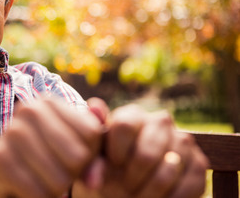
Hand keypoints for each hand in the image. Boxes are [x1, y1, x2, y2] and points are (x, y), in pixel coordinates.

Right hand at [0, 99, 104, 197]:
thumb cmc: (42, 161)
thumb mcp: (72, 154)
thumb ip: (92, 160)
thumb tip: (95, 181)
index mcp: (49, 102)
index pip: (92, 133)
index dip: (89, 155)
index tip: (71, 158)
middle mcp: (30, 109)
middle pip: (78, 157)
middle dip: (72, 175)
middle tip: (55, 173)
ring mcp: (12, 131)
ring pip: (59, 179)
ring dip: (55, 190)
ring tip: (42, 181)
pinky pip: (38, 193)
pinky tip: (29, 191)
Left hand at [79, 104, 208, 197]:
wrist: (129, 186)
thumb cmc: (108, 168)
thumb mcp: (95, 153)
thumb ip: (94, 132)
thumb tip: (95, 105)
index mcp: (133, 114)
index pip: (124, 127)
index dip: (116, 153)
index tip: (111, 166)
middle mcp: (160, 121)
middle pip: (146, 153)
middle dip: (131, 178)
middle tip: (124, 188)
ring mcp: (183, 140)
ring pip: (167, 171)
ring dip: (149, 192)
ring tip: (137, 195)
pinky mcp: (200, 163)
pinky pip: (188, 185)